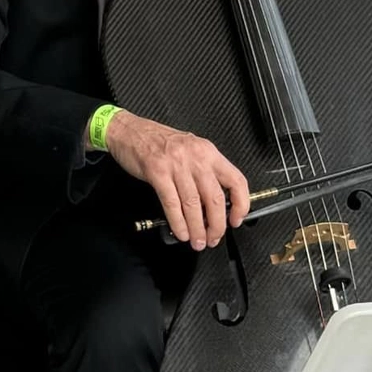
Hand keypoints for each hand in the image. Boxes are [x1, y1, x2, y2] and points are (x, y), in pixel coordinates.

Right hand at [102, 110, 249, 248]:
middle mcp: (196, 157)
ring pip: (193, 204)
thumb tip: (215, 203)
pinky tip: (181, 232)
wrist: (130, 131)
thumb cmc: (158, 141)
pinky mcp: (157, 173)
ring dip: (197, 228)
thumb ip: (205, 172)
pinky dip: (178, 222)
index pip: (236, 181)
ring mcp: (176, 165)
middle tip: (213, 237)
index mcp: (208, 152)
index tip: (236, 220)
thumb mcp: (190, 150)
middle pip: (215, 198)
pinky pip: (172, 203)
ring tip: (197, 241)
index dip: (241, 204)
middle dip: (216, 225)